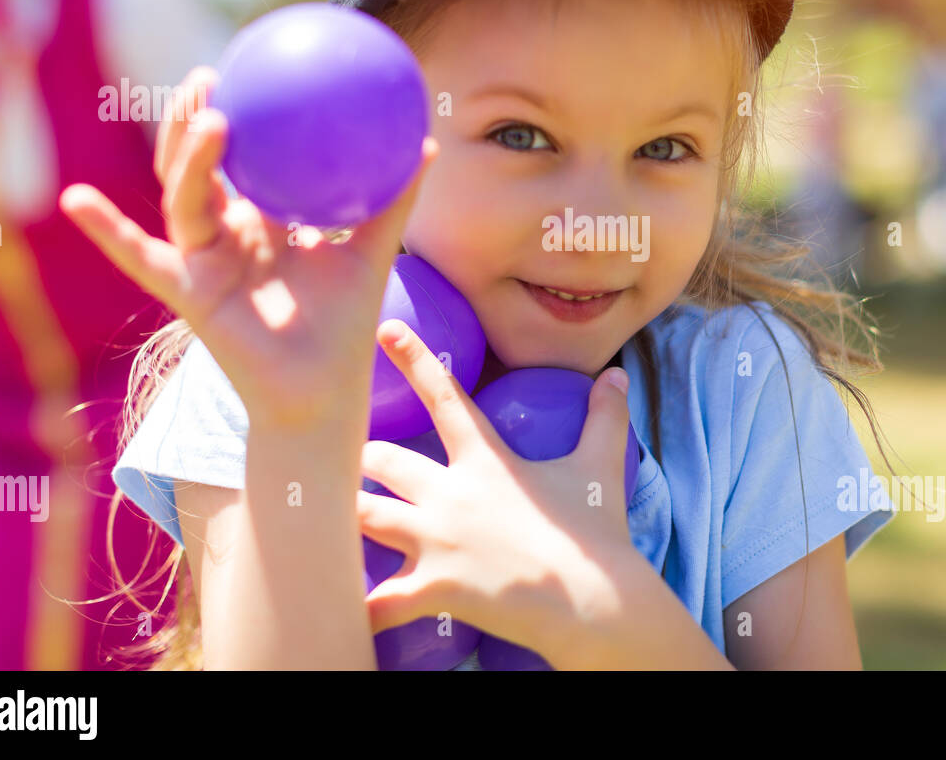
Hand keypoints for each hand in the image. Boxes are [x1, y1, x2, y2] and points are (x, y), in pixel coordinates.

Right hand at [59, 65, 438, 442]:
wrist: (325, 391)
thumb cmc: (345, 324)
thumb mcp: (372, 253)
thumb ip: (393, 201)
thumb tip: (426, 143)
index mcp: (262, 220)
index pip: (241, 156)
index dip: (237, 112)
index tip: (244, 64)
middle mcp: (227, 234)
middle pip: (198, 164)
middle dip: (195, 116)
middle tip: (210, 74)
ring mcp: (203, 259)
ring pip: (181, 195)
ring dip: (186, 155)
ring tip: (203, 114)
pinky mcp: (187, 292)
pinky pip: (143, 259)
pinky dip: (108, 232)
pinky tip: (74, 200)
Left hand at [358, 319, 636, 657]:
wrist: (593, 601)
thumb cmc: (595, 534)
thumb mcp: (601, 467)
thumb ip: (605, 417)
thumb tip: (618, 375)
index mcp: (485, 460)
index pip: (444, 395)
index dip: (414, 359)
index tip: (384, 330)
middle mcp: (450, 494)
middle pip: (381, 460)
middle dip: (363, 459)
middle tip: (355, 463)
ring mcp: (437, 541)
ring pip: (363, 515)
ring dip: (345, 514)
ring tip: (326, 518)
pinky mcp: (433, 588)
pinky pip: (379, 601)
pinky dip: (358, 608)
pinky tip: (341, 615)